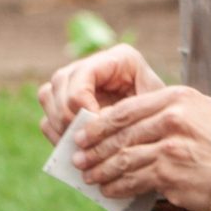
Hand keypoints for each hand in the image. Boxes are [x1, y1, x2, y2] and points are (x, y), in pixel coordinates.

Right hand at [37, 44, 164, 145]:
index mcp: (118, 59)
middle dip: (68, 116)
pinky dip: (56, 135)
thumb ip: (124, 113)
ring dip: (59, 125)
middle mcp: (91, 66)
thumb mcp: (153, 112)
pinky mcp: (66, 105)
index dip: (82, 102)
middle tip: (84, 142)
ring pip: (47, 96)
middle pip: (60, 82)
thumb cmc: (163, 118)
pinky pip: (47, 117)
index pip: (84, 73)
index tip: (96, 127)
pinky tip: (74, 151)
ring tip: (78, 147)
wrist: (162, 132)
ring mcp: (75, 84)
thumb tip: (92, 123)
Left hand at [74, 86, 210, 210]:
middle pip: (121, 135)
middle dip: (94, 149)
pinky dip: (118, 187)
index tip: (83, 133)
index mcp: (177, 99)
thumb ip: (170, 112)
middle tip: (78, 159)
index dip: (99, 124)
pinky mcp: (171, 176)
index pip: (127, 110)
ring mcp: (171, 149)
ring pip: (124, 159)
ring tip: (90, 177)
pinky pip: (135, 181)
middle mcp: (172, 120)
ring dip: (102, 171)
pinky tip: (109, 191)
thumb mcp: (204, 112)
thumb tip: (131, 125)